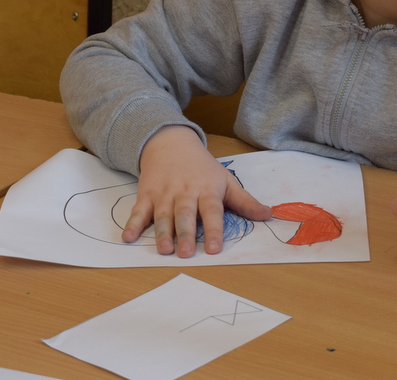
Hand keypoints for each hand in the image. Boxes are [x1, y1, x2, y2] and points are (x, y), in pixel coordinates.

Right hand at [121, 125, 271, 256]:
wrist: (171, 144)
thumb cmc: (203, 168)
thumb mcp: (226, 180)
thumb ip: (245, 201)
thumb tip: (268, 215)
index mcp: (207, 190)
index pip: (212, 211)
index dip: (214, 230)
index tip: (215, 249)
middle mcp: (185, 192)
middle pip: (185, 214)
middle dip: (185, 234)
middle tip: (186, 253)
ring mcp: (164, 194)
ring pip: (163, 215)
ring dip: (162, 233)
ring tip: (164, 250)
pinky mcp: (146, 195)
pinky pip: (138, 211)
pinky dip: (132, 224)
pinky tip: (128, 238)